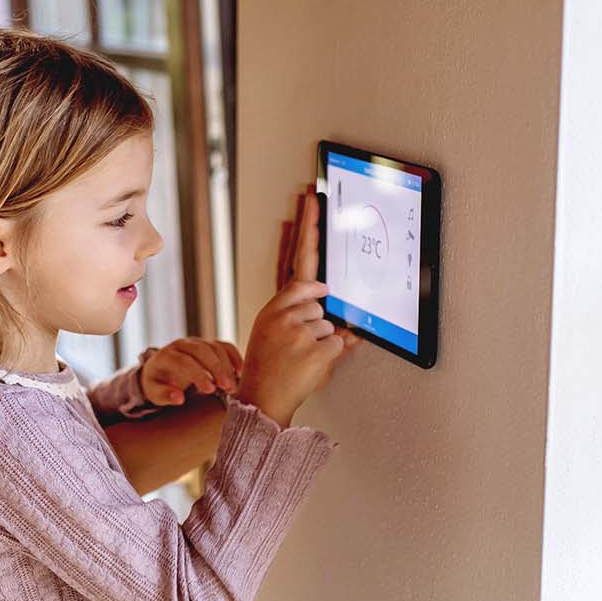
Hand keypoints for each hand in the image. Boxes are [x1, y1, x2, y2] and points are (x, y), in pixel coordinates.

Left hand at [139, 338, 242, 406]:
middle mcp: (182, 345)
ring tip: (233, 386)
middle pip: (202, 350)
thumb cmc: (158, 384)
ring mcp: (197, 342)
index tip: (209, 390)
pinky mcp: (208, 345)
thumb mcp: (155, 392)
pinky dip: (234, 356)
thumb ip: (165, 395)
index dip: (198, 374)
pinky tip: (240, 372)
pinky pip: (224, 346)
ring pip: (215, 347)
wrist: (161, 371)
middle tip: (228, 388)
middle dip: (217, 369)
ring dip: (227, 366)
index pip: (184, 361)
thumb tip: (179, 398)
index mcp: (166, 355)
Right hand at [241, 189, 358, 425]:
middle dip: (316, 319)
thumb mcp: (276, 331)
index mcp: (275, 306)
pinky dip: (331, 356)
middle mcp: (285, 314)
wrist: (261, 399)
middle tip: (296, 339)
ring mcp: (301, 331)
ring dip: (323, 342)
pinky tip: (309, 365)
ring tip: (299, 358)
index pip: (297, 261)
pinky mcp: (318, 350)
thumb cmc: (269, 365)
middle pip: (320, 298)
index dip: (308, 230)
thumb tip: (326, 294)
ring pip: (332, 324)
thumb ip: (303, 310)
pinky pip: (340, 344)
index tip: (314, 201)